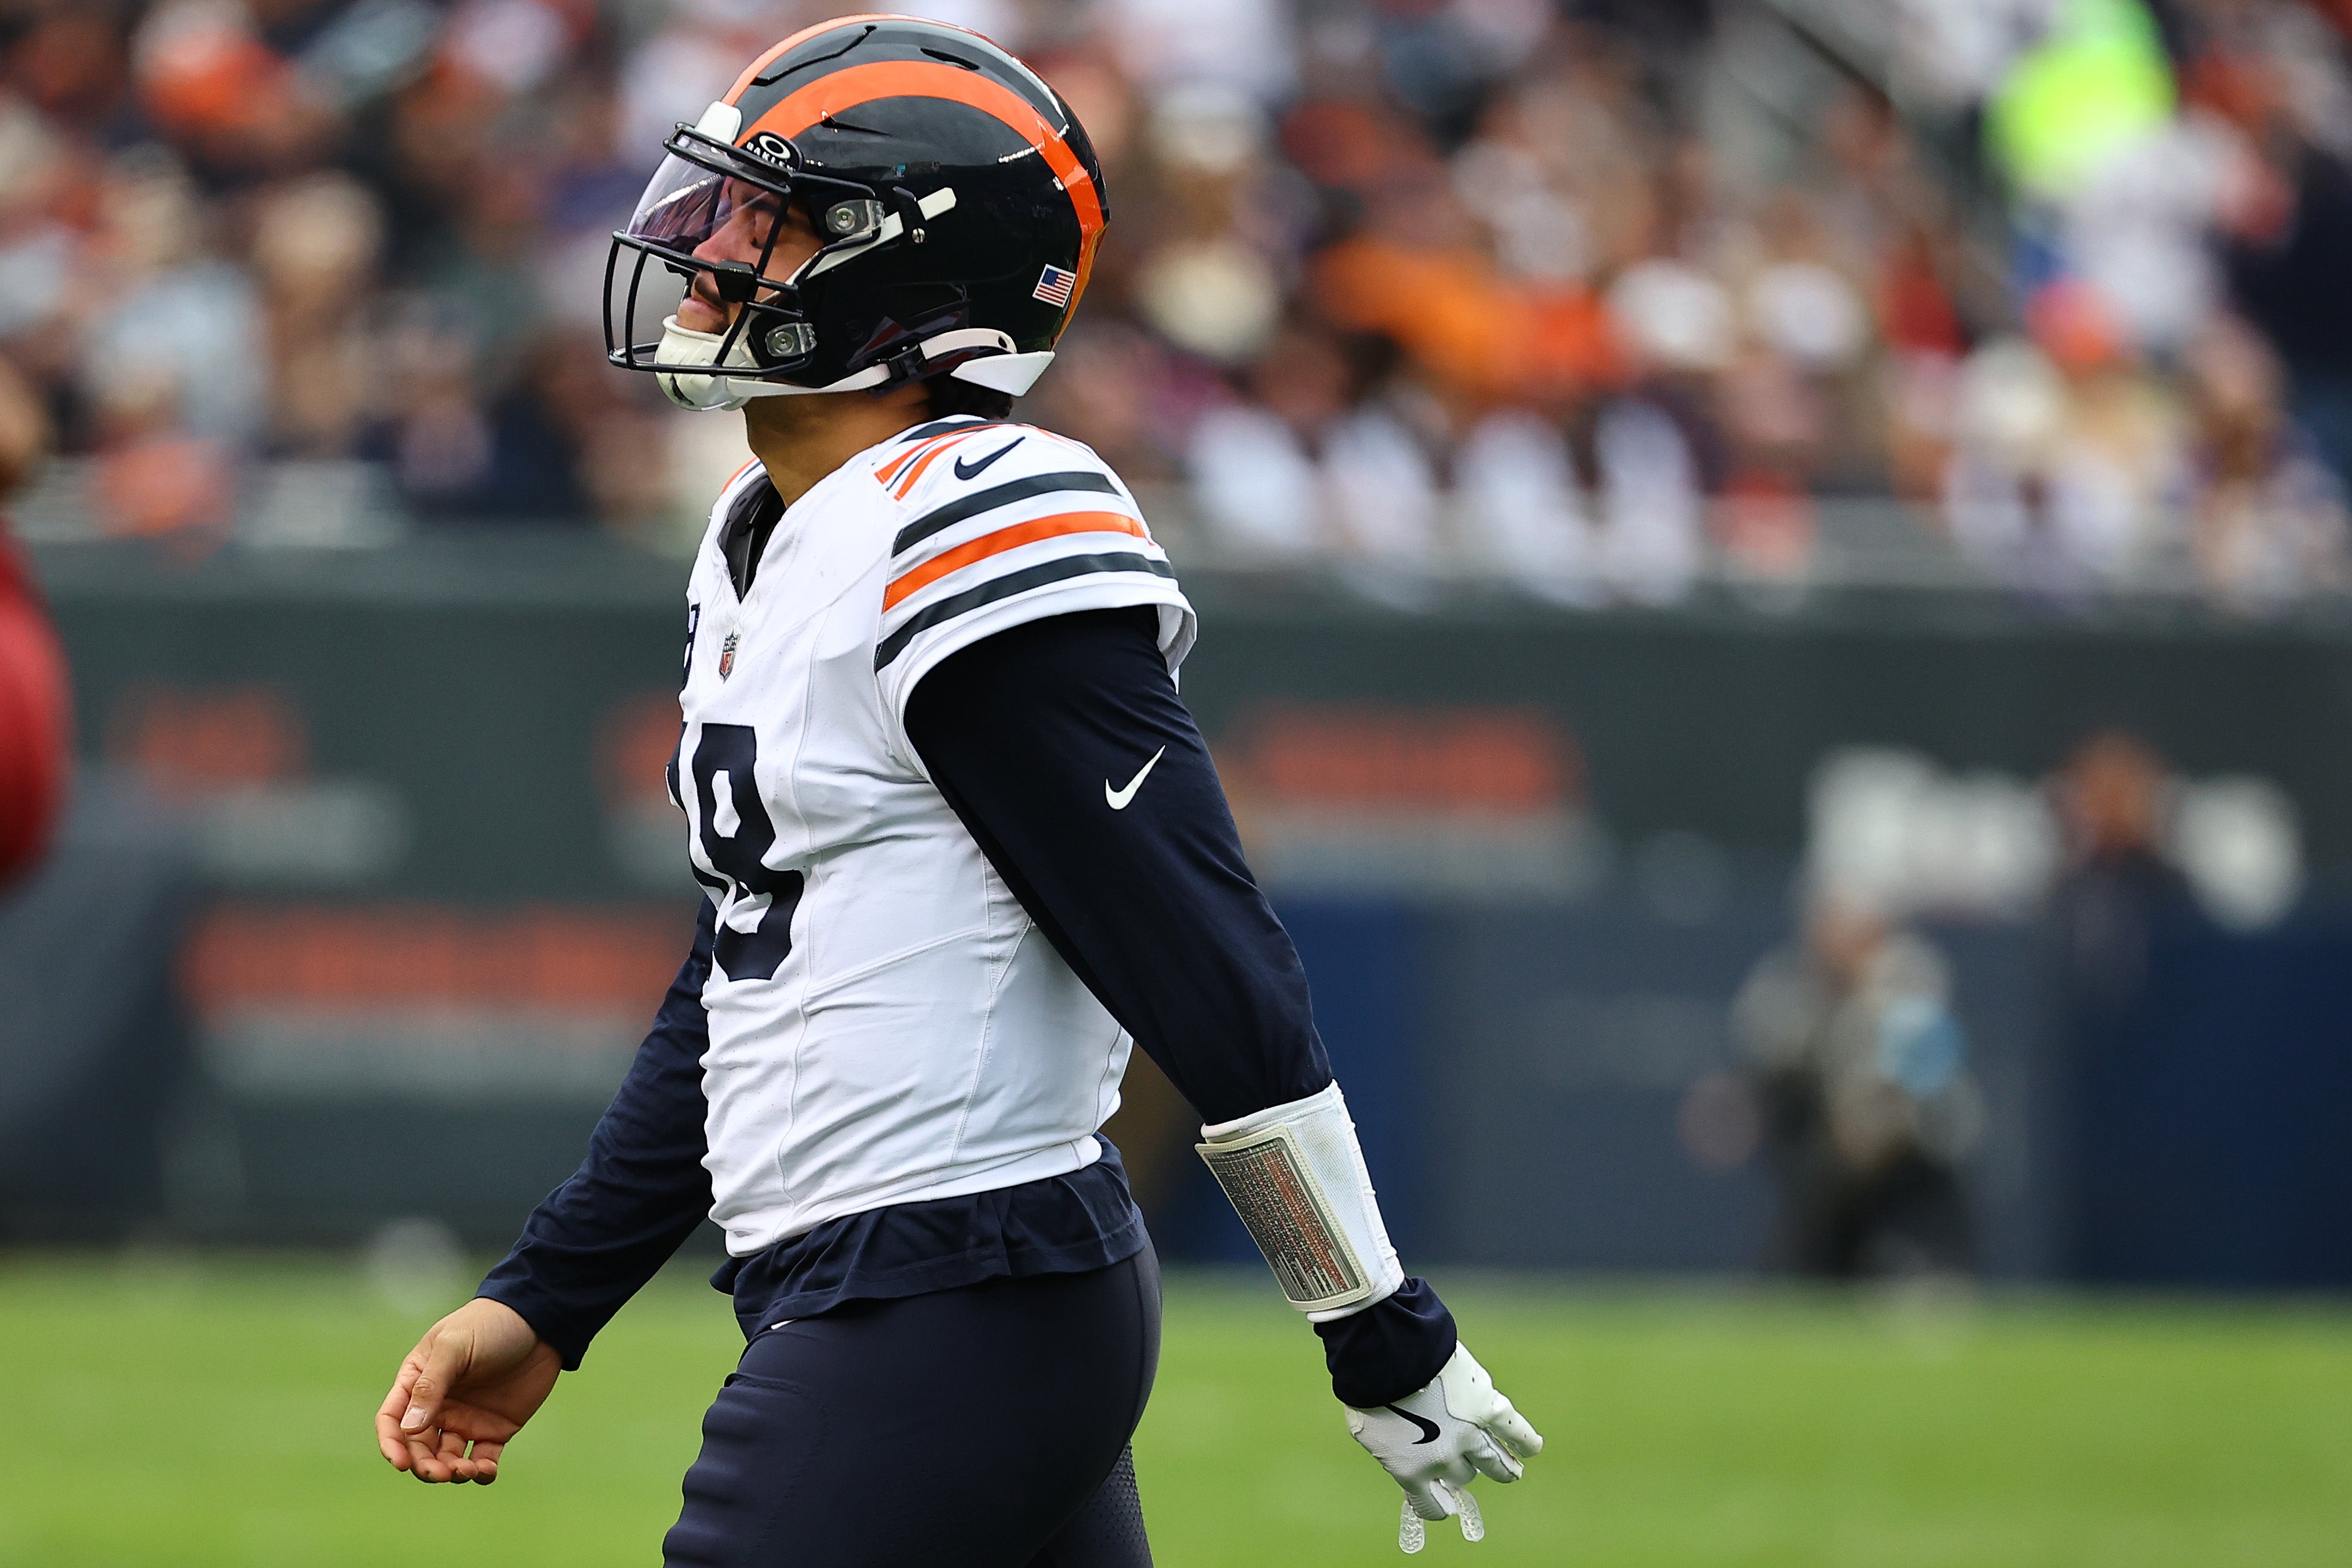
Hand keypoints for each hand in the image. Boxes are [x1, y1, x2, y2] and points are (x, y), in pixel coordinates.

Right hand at [374, 1296, 561, 1483]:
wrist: (540, 1320)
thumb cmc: (490, 1324)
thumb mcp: (454, 1346)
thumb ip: (431, 1385)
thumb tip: (409, 1429)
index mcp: (418, 1381)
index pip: (392, 1419)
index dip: (391, 1444)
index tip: (400, 1464)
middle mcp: (438, 1405)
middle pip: (419, 1447)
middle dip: (424, 1465)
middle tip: (439, 1473)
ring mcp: (466, 1419)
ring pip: (448, 1459)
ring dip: (451, 1472)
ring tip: (465, 1471)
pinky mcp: (495, 1429)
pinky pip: (482, 1460)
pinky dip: (481, 1472)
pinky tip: (485, 1471)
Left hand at [1344, 1343, 1542, 1552]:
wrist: (1386, 1354)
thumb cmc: (1367, 1388)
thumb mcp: (1367, 1430)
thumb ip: (1390, 1447)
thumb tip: (1401, 1449)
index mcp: (1412, 1471)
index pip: (1433, 1506)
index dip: (1439, 1503)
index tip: (1444, 1500)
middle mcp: (1444, 1460)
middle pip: (1463, 1476)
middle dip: (1461, 1470)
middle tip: (1466, 1467)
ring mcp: (1469, 1434)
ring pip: (1494, 1462)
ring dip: (1503, 1468)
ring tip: (1511, 1471)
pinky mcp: (1486, 1407)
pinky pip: (1514, 1430)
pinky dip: (1526, 1440)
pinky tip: (1532, 1448)